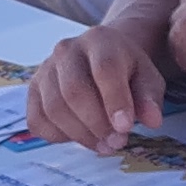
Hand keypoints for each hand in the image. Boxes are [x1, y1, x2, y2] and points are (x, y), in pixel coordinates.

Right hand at [28, 26, 165, 154]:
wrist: (100, 58)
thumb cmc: (127, 70)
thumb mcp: (147, 78)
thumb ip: (150, 97)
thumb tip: (152, 120)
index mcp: (100, 40)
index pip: (104, 69)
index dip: (115, 101)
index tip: (125, 128)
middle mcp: (66, 50)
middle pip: (74, 91)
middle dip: (97, 123)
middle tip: (116, 142)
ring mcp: (45, 69)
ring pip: (54, 108)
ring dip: (80, 135)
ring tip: (104, 145)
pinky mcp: (32, 89)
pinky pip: (37, 120)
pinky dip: (58, 136)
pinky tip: (81, 137)